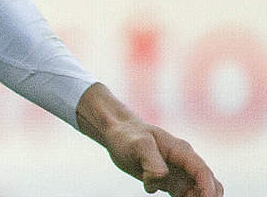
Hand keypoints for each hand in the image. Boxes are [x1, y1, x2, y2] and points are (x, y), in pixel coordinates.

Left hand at [77, 83, 222, 196]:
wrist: (116, 133)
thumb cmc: (127, 136)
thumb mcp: (138, 145)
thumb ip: (151, 161)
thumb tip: (161, 177)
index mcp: (182, 151)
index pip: (202, 172)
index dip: (207, 188)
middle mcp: (184, 162)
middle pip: (208, 183)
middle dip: (207, 196)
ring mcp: (178, 172)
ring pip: (198, 191)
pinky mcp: (169, 181)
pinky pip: (185, 195)